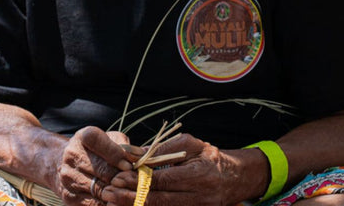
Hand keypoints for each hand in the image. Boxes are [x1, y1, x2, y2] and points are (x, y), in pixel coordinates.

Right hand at [55, 126, 140, 205]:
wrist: (62, 164)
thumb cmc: (95, 151)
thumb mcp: (109, 140)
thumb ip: (126, 147)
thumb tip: (143, 158)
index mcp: (83, 136)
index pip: (100, 142)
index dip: (116, 155)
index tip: (129, 165)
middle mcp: (72, 155)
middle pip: (102, 170)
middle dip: (123, 178)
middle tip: (139, 184)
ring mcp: (68, 177)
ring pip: (100, 189)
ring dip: (119, 194)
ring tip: (134, 195)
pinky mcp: (69, 196)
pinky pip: (94, 204)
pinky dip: (110, 205)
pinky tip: (119, 203)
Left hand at [101, 133, 265, 205]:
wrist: (235, 178)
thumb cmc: (209, 156)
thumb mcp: (190, 145)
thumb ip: (161, 150)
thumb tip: (132, 154)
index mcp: (199, 175)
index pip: (163, 180)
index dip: (139, 180)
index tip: (118, 178)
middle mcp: (199, 196)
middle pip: (159, 200)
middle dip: (130, 197)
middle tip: (108, 193)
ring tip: (112, 202)